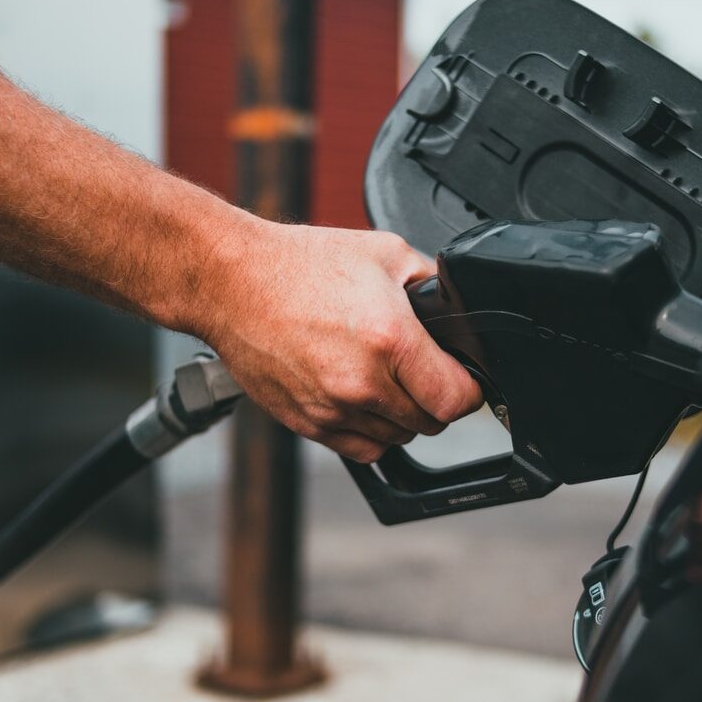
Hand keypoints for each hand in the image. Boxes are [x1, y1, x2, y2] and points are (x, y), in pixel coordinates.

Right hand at [197, 218, 482, 461]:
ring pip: (397, 440)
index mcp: (390, 339)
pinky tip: (363, 398)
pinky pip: (361, 448)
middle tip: (422, 371)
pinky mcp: (308, 424)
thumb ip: (431, 285)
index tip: (463, 378)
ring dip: (402, 417)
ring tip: (386, 380)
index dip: (469, 389)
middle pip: (430, 423)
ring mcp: (332, 408)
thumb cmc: (301, 264)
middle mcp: (362, 382)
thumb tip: (457, 310)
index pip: (457, 399)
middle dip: (435, 399)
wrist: (232, 281)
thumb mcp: (385, 253)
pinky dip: (371, 431)